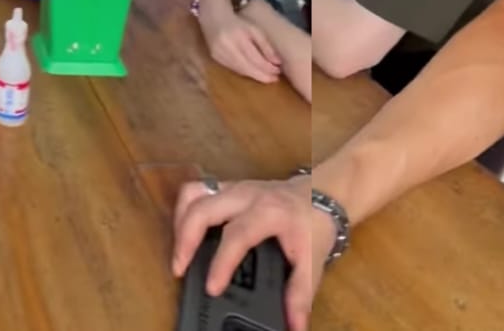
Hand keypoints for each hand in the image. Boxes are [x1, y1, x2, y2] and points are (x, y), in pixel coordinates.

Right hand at [172, 175, 326, 330]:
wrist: (324, 192)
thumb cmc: (316, 224)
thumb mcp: (313, 261)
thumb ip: (300, 296)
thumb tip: (294, 326)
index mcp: (269, 213)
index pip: (237, 235)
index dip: (221, 263)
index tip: (211, 288)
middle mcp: (247, 196)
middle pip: (203, 208)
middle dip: (185, 239)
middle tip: (180, 269)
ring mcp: (235, 188)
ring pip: (194, 193)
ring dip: (179, 222)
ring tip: (179, 251)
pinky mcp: (229, 187)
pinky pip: (198, 191)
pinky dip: (185, 211)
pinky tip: (186, 233)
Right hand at [200, 9, 281, 82]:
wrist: (214, 16)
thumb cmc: (238, 21)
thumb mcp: (254, 29)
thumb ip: (265, 45)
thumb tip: (278, 61)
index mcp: (239, 37)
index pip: (255, 58)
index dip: (267, 68)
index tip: (278, 72)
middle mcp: (228, 47)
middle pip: (248, 67)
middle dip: (262, 75)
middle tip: (274, 79)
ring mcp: (219, 54)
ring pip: (240, 70)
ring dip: (254, 76)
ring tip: (267, 78)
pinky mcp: (215, 58)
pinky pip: (233, 69)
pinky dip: (244, 72)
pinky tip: (253, 73)